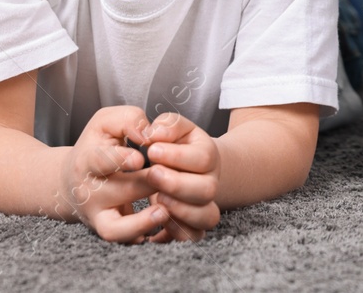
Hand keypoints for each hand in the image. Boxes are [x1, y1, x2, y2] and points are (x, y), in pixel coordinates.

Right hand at [58, 106, 164, 242]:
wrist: (71, 182)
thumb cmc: (96, 146)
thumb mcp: (106, 122)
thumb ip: (129, 120)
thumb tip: (149, 133)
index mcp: (87, 161)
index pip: (100, 161)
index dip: (119, 159)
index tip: (139, 158)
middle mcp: (89, 193)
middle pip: (117, 192)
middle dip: (144, 185)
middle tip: (167, 177)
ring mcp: (98, 215)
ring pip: (114, 229)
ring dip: (140, 223)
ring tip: (164, 211)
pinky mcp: (109, 230)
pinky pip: (124, 241)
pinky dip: (140, 236)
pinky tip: (162, 227)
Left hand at [140, 112, 222, 242]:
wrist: (191, 167)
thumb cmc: (176, 145)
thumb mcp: (174, 128)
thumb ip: (166, 125)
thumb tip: (154, 133)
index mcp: (208, 156)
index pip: (202, 158)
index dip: (176, 156)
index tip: (152, 150)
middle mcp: (211, 182)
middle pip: (208, 190)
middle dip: (177, 184)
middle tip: (153, 174)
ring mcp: (205, 206)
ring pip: (207, 217)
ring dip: (180, 210)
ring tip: (157, 199)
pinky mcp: (194, 226)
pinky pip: (194, 237)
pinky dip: (178, 232)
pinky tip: (160, 219)